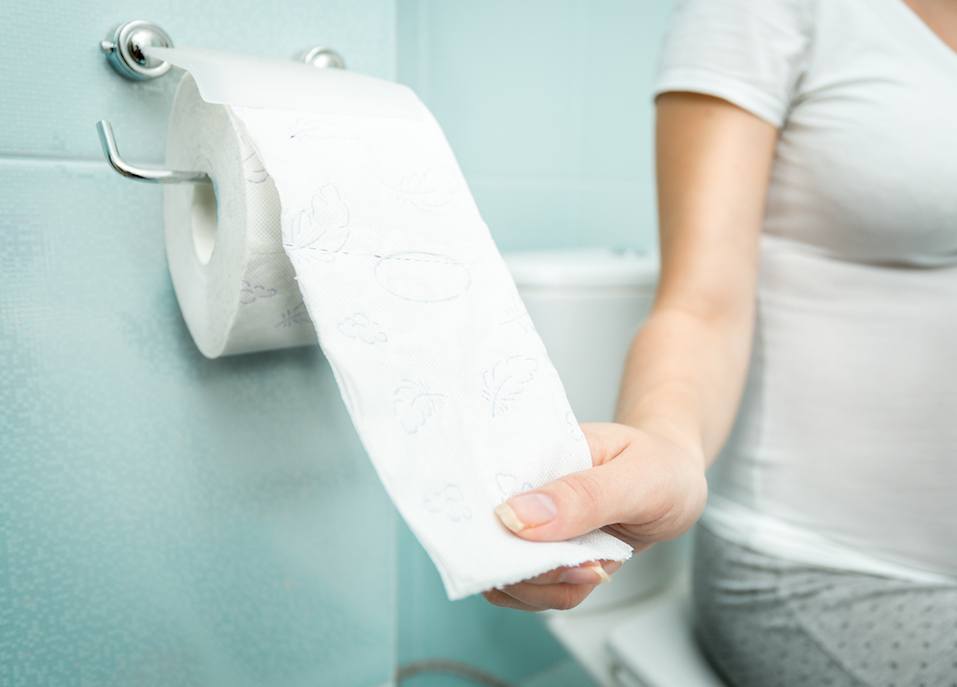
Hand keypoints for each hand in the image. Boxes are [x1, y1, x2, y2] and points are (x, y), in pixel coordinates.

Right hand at [483, 421, 706, 610]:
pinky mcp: (551, 555)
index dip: (482, 524)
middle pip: (489, 542)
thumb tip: (514, 518)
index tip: (516, 547)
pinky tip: (593, 573)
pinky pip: (537, 590)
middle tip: (579, 563)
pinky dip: (561, 593)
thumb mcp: (634, 476)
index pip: (481, 490)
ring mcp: (534, 528)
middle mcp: (523, 492)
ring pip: (510, 576)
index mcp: (530, 455)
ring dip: (546, 587)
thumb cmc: (658, 464)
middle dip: (526, 569)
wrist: (677, 479)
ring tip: (594, 567)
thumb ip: (580, 497)